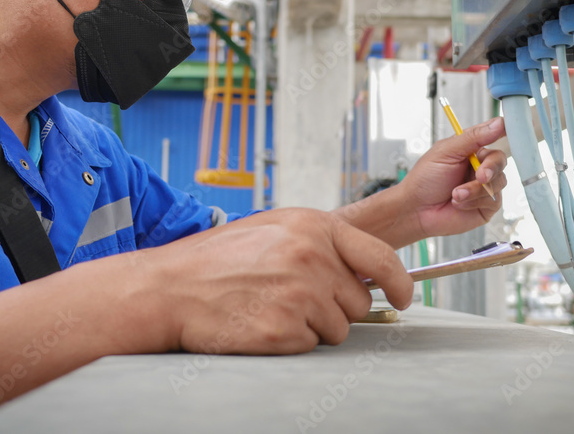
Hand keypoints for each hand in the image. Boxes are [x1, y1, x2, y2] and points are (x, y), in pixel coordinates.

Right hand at [148, 208, 412, 354]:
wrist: (170, 287)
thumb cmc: (218, 259)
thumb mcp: (274, 229)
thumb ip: (321, 241)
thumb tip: (365, 267)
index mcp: (313, 227)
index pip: (379, 258)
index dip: (399, 283)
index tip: (404, 297)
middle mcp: (312, 257)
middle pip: (359, 300)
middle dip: (335, 306)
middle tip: (293, 297)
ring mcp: (299, 295)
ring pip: (338, 329)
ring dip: (311, 326)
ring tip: (270, 306)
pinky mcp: (284, 330)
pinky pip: (309, 346)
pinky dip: (289, 341)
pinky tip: (260, 322)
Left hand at [399, 117, 507, 238]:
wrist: (416, 210)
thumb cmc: (424, 179)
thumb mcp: (446, 152)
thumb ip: (473, 137)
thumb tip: (498, 123)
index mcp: (470, 149)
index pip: (492, 135)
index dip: (502, 131)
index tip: (505, 130)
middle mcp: (479, 165)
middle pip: (500, 159)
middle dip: (491, 167)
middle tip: (480, 176)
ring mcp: (484, 186)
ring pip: (499, 181)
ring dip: (476, 189)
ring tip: (456, 194)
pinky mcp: (486, 205)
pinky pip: (493, 200)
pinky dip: (474, 200)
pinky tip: (458, 202)